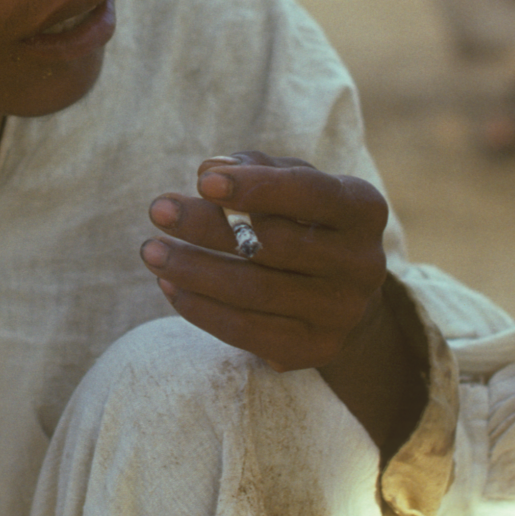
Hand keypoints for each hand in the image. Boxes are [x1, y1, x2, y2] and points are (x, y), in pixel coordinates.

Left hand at [141, 153, 388, 369]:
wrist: (339, 292)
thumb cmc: (304, 218)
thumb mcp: (290, 179)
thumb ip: (254, 165)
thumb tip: (210, 170)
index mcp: (363, 208)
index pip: (310, 193)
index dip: (256, 187)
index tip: (201, 180)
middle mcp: (364, 263)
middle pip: (274, 245)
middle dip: (207, 226)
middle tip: (158, 210)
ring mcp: (342, 313)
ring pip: (255, 291)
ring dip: (193, 270)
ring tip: (151, 251)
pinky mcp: (315, 350)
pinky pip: (247, 330)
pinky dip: (201, 308)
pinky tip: (170, 285)